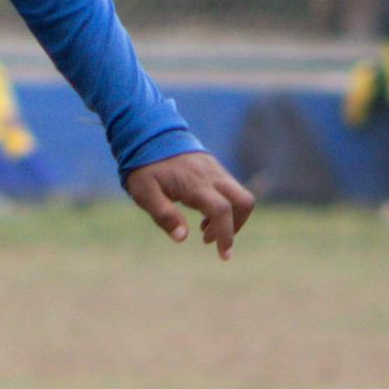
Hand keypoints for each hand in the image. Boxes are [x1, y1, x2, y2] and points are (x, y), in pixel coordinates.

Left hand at [125, 150, 255, 258]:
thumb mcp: (144, 192)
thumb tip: (182, 237)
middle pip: (244, 201)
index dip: (226, 234)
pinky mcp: (215, 169)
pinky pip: (231, 190)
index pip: (222, 210)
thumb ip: (164, 215)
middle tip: (213, 241)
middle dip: (237, 226)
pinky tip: (203, 215)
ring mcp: (216, 170)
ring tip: (203, 230)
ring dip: (230, 217)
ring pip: (240, 196)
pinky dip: (225, 207)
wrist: (149, 133)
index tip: (224, 255)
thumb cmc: (145, 166)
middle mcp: (212, 176)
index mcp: (195, 184)